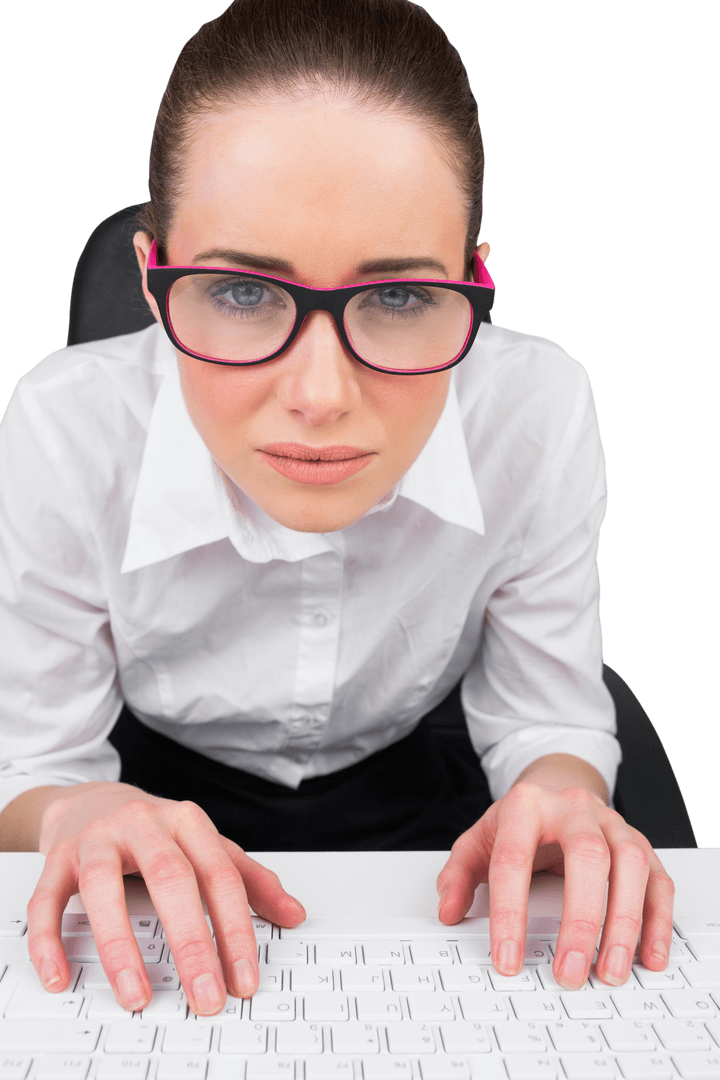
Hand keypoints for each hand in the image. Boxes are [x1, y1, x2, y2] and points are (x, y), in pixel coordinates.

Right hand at [27, 782, 305, 1013]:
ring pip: (103, 888)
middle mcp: (143, 823)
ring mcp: (96, 839)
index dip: (235, 930)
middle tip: (205, 996)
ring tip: (137, 996)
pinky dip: (49, 941)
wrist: (93, 800)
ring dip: (120, 947)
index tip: (244, 978)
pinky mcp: (57, 858)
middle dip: (191, 943)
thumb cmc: (158, 832)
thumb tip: (294, 913)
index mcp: (187, 821)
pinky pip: (47, 901)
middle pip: (170, 879)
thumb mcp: (208, 847)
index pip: (220, 877)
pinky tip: (61, 976)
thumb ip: (249, 880)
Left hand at [436, 760, 673, 989]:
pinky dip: (657, 921)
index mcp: (527, 805)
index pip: (514, 859)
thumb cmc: (518, 822)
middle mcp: (574, 809)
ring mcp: (612, 823)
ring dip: (624, 924)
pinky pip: (657, 880)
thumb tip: (449, 911)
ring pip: (630, 864)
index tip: (507, 957)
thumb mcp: (479, 840)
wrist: (555, 789)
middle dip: (580, 919)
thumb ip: (459, 874)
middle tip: (569, 971)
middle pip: (587, 855)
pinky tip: (648, 956)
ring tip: (609, 971)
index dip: (509, 913)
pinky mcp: (640, 844)